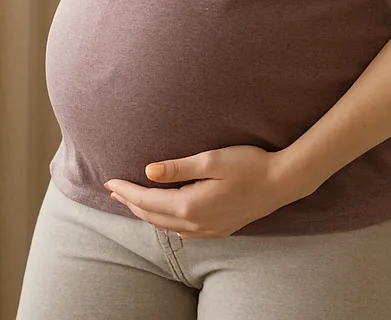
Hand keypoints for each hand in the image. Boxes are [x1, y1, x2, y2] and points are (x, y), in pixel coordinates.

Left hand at [103, 145, 304, 237]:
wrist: (281, 183)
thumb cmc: (248, 165)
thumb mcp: (211, 160)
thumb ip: (178, 168)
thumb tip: (148, 171)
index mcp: (190, 205)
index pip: (148, 201)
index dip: (127, 191)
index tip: (109, 182)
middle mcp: (195, 223)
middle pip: (153, 216)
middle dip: (131, 203)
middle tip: (113, 191)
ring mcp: (208, 229)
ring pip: (167, 226)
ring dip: (147, 213)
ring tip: (132, 202)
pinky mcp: (219, 229)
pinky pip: (184, 232)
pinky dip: (167, 223)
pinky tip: (166, 219)